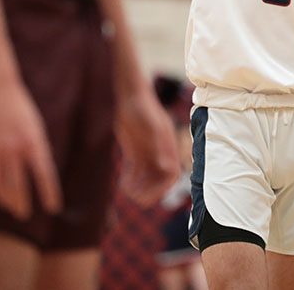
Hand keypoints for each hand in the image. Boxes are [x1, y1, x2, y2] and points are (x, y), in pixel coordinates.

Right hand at [0, 78, 62, 219]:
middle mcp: (14, 146)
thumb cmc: (20, 107)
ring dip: (4, 198)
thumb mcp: (35, 126)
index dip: (50, 192)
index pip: (44, 173)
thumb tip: (37, 173)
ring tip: (9, 206)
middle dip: (22, 203)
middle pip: (18, 184)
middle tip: (24, 215)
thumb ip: (36, 149)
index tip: (54, 208)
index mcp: (33, 140)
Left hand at [116, 92, 179, 206]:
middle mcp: (159, 151)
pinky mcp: (134, 150)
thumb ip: (157, 144)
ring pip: (146, 176)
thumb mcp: (149, 124)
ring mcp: (146, 151)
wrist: (129, 94)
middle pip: (158, 178)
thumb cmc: (140, 106)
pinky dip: (130, 179)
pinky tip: (122, 184)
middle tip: (136, 200)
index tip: (151, 197)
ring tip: (127, 192)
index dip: (163, 188)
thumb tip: (165, 166)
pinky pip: (134, 170)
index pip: (171, 174)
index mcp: (167, 146)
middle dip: (149, 191)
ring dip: (139, 187)